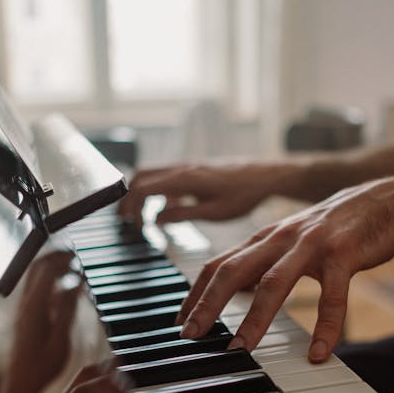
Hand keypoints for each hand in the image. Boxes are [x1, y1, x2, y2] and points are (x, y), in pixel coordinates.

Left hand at [9, 250, 83, 392]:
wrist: (21, 385)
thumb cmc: (42, 368)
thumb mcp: (61, 341)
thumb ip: (67, 310)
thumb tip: (76, 285)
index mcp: (33, 308)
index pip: (46, 270)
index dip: (63, 258)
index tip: (79, 255)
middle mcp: (25, 305)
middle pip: (36, 267)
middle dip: (55, 257)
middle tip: (75, 255)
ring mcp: (23, 310)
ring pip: (35, 277)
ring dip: (53, 269)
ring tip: (74, 268)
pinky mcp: (25, 317)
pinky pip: (38, 291)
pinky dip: (52, 283)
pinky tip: (66, 290)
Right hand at [118, 162, 298, 226]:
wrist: (265, 176)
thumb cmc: (244, 195)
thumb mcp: (213, 213)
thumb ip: (182, 215)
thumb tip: (157, 220)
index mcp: (184, 178)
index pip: (143, 188)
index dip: (131, 207)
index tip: (133, 225)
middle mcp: (182, 168)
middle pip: (141, 176)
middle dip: (129, 197)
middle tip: (128, 219)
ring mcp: (187, 166)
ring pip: (153, 175)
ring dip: (144, 194)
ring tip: (144, 217)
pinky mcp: (194, 169)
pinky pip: (168, 177)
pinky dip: (159, 192)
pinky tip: (170, 209)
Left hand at [178, 175, 393, 360]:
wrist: (384, 200)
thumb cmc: (332, 227)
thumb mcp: (288, 240)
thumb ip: (261, 260)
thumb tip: (231, 287)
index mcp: (264, 238)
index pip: (218, 265)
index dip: (195, 294)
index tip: (180, 323)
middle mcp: (280, 239)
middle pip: (232, 271)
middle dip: (207, 305)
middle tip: (191, 336)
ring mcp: (311, 245)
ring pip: (274, 283)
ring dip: (255, 319)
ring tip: (241, 349)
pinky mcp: (343, 255)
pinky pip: (332, 297)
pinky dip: (325, 328)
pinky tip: (319, 353)